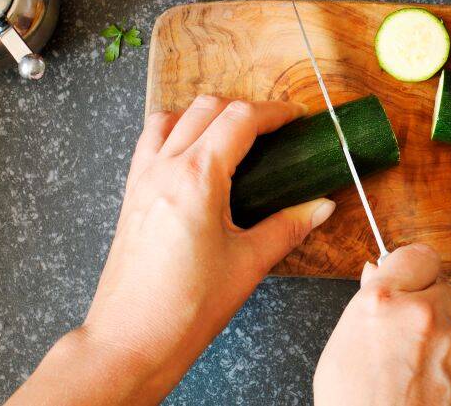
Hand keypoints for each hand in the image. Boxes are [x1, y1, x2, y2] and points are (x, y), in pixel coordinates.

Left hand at [8, 96, 334, 404]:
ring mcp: (142, 179)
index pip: (240, 118)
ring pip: (172, 117)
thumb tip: (320, 205)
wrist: (131, 341)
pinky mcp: (131, 195)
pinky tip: (194, 157)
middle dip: (244, 109)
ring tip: (233, 136)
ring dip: (205, 115)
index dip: (274, 112)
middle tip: (273, 130)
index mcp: (197, 178)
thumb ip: (288, 226)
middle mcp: (165, 168)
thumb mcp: (249, 264)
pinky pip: (150, 142)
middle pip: (207, 107)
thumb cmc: (185, 308)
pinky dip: (175, 133)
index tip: (295, 118)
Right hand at [314, 244, 450, 405]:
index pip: (416, 257)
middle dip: (435, 315)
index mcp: (381, 303)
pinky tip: (441, 402)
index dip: (416, 274)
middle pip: (446, 293)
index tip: (416, 286)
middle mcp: (423, 315)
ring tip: (422, 390)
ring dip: (449, 354)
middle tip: (414, 352)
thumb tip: (377, 272)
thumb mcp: (340, 355)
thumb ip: (367, 308)